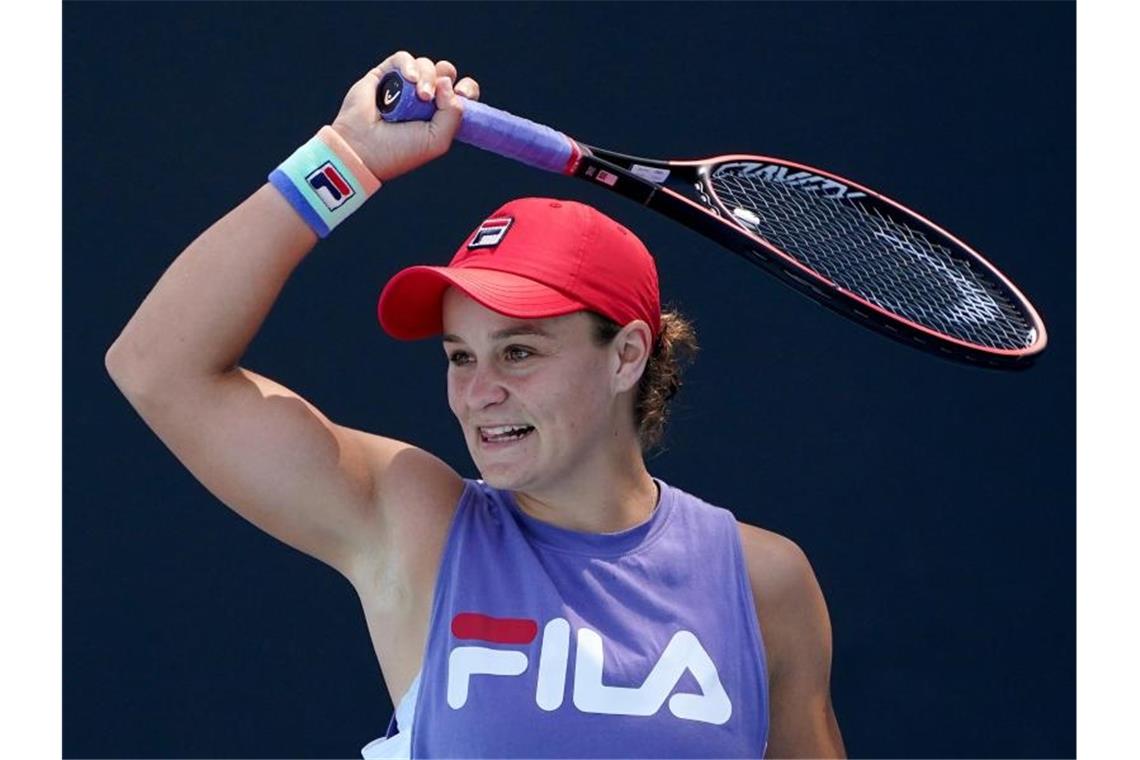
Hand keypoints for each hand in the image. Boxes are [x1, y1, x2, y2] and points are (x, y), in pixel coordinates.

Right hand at [330, 51, 480, 181]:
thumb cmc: (400, 151)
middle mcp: (423, 98)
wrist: (363, 149)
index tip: (463, 94)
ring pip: (426, 65)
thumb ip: (453, 113)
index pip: (461, 92)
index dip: (467, 88)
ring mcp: (404, 86)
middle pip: (446, 72)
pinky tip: (408, 78)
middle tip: (434, 96)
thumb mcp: (438, 140)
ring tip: (420, 95)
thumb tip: (447, 81)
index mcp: (439, 114)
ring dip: (427, 76)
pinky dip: (409, 65)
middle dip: (446, 78)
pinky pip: (403, 58)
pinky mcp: (384, 74)